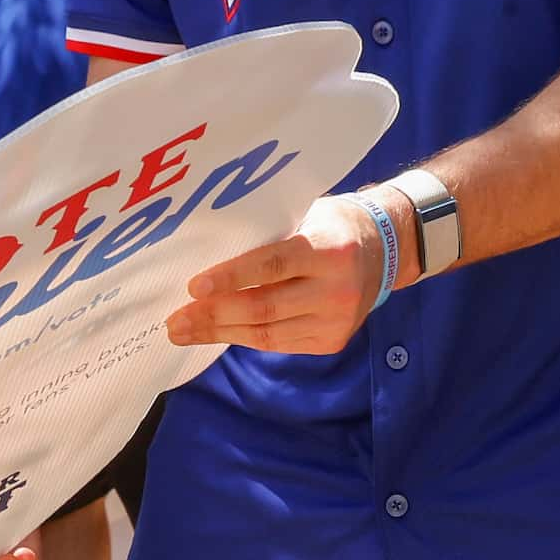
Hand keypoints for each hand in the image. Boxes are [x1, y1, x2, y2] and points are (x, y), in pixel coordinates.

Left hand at [163, 192, 389, 356]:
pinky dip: (243, 338)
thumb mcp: (306, 216)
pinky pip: (278, 343)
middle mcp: (336, 289)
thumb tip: (205, 251)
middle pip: (264, 307)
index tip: (193, 287)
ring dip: (220, 333)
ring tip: (183, 332)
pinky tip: (215, 333)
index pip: (272, 265)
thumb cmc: (330, 225)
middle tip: (174, 319)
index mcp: (328, 249)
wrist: (384, 250)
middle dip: (214, 315)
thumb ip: (269, 235)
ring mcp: (337, 320)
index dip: (231, 277)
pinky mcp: (332, 341)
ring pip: (267, 333)